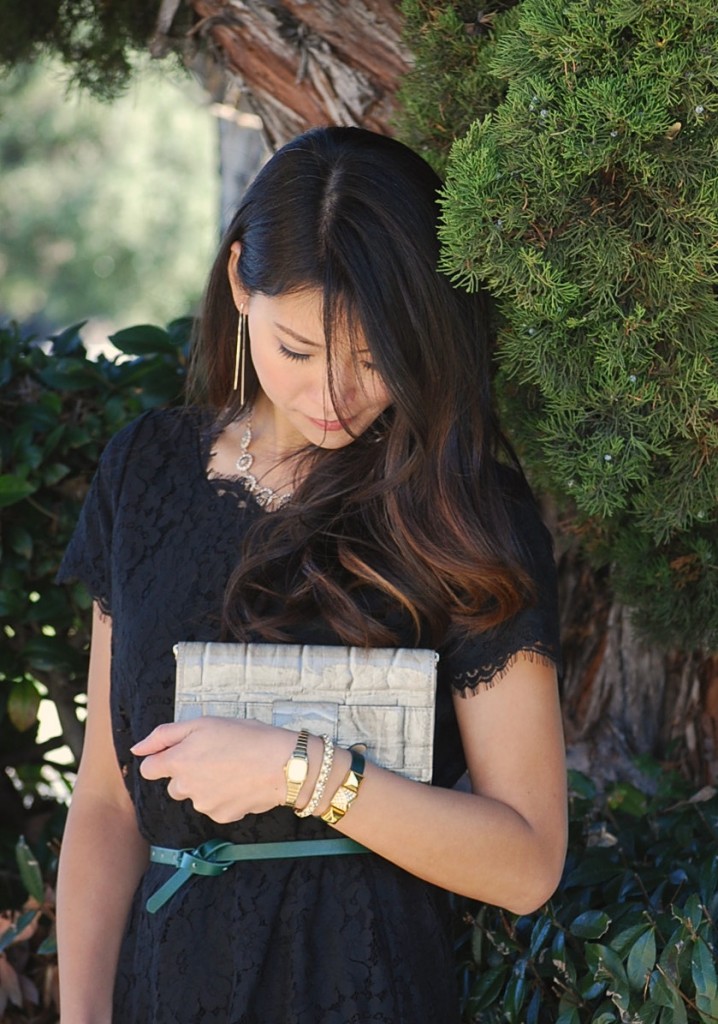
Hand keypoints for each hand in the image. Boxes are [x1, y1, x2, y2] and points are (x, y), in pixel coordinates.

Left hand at [131, 717, 296, 822]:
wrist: (282, 764)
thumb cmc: (245, 737)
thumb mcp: (203, 723)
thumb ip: (164, 736)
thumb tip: (137, 750)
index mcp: (178, 761)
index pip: (149, 769)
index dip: (163, 759)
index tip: (183, 753)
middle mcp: (185, 787)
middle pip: (173, 784)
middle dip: (187, 772)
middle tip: (215, 756)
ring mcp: (203, 805)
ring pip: (195, 796)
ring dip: (206, 785)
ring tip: (232, 768)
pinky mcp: (220, 817)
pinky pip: (213, 807)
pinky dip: (223, 797)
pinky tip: (240, 783)